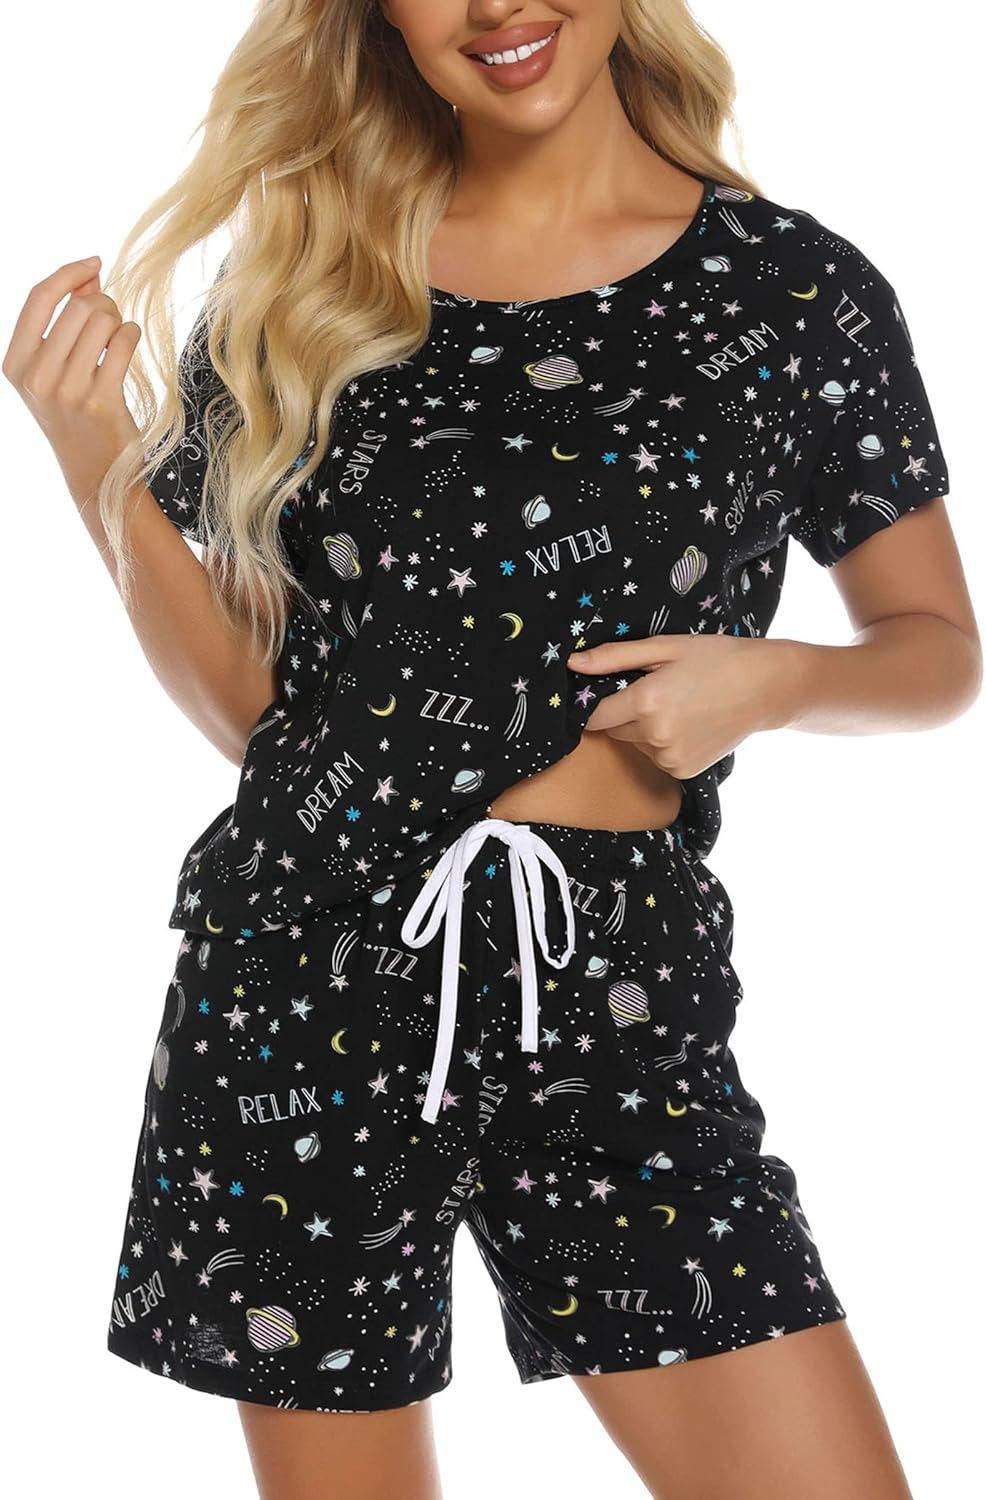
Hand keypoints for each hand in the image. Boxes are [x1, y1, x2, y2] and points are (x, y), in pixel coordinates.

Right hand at [3, 256, 142, 499]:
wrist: (95, 472)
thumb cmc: (76, 414)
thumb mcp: (55, 370)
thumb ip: (67, 319)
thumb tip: (90, 272)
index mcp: (16, 365)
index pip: (39, 298)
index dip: (69, 273)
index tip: (94, 263)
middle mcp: (37, 377)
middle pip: (78, 307)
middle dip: (103, 304)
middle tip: (111, 322)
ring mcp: (68, 390)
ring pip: (102, 320)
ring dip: (118, 321)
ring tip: (118, 339)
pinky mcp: (101, 400)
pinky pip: (123, 341)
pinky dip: (131, 336)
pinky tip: (128, 346)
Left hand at [567, 633, 798, 779]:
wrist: (767, 687)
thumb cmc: (716, 658)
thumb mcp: (666, 647)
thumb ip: (615, 657)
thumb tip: (573, 664)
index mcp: (645, 701)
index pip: (595, 714)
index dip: (595, 703)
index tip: (604, 692)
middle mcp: (654, 735)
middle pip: (614, 729)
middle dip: (624, 712)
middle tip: (656, 690)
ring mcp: (669, 757)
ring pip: (635, 744)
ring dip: (644, 729)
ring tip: (678, 706)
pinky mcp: (682, 770)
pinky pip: (656, 757)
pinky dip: (662, 744)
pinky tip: (688, 725)